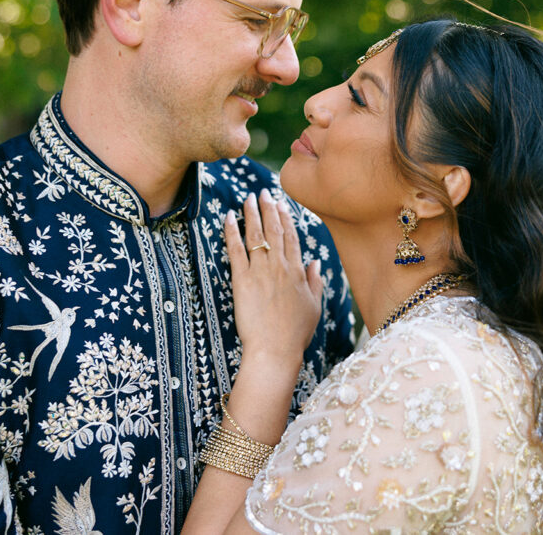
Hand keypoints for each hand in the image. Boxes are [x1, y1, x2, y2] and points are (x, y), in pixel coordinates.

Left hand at [225, 189, 322, 368]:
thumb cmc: (295, 333)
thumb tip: (315, 261)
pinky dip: (231, 232)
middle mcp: (279, 267)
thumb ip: (315, 281)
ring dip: (251, 214)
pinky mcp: (241, 281)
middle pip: (274, 230)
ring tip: (248, 198)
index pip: (292, 237)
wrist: (275, 350)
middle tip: (264, 192)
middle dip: (269, 209)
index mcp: (297, 272)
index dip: (286, 218)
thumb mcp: (314, 306)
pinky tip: (228, 218)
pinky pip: (235, 250)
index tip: (281, 203)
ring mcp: (260, 272)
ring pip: (256, 235)